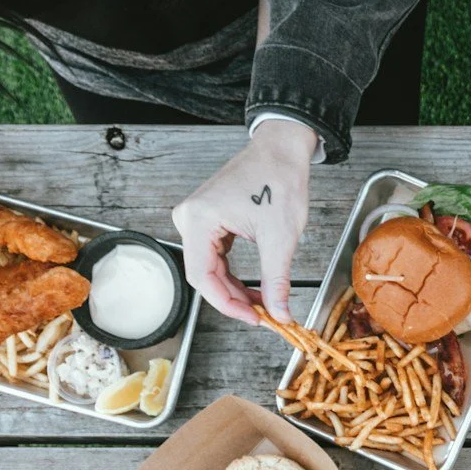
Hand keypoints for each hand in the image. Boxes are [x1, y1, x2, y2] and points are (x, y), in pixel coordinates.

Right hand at [169, 119, 316, 323]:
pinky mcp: (207, 220)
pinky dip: (233, 274)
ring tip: (262, 303)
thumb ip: (276, 280)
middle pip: (204, 275)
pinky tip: (254, 286)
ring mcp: (196, 219)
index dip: (227, 304)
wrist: (281, 151)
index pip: (202, 277)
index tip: (255, 318)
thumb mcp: (280, 237)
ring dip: (234, 288)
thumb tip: (279, 312)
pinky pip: (215, 256)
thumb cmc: (279, 180)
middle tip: (263, 315)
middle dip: (233, 299)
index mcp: (198, 220)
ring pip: (210, 268)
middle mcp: (189, 219)